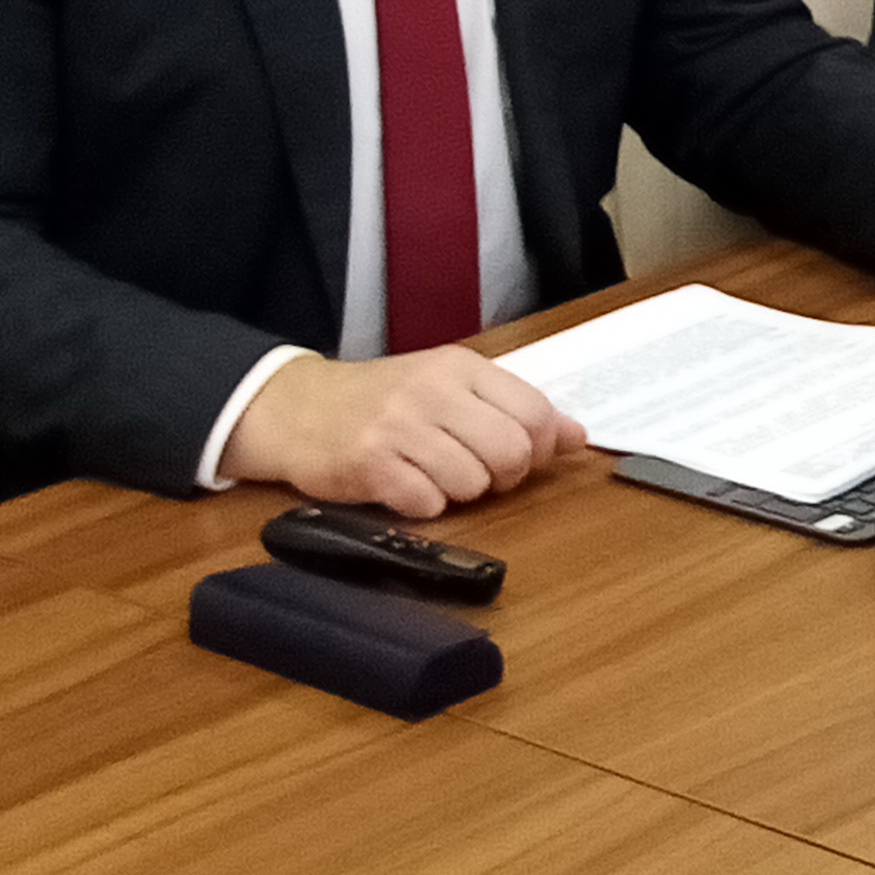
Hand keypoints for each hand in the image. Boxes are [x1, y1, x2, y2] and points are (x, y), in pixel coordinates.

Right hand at [220, 346, 585, 518]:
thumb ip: (514, 408)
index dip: (539, 448)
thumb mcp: (451, 387)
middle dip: (506, 477)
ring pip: (472, 483)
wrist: (297, 408)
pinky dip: (425, 506)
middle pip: (511, 451)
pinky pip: (427, 504)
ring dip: (462, 494)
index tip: (519, 457)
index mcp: (462, 367)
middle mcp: (433, 391)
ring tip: (437, 477)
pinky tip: (407, 488)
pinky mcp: (369, 464)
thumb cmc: (383, 399)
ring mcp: (399, 427)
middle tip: (481, 475)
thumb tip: (577, 435)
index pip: (535, 412)